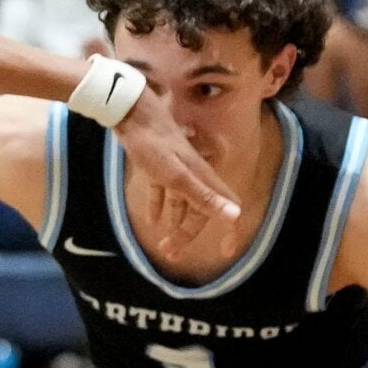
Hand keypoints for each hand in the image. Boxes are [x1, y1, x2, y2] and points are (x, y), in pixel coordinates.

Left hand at [115, 82, 241, 251]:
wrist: (132, 114)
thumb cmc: (154, 145)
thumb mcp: (177, 176)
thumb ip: (204, 196)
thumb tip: (236, 215)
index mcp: (204, 179)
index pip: (227, 208)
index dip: (230, 230)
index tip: (225, 251)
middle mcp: (196, 175)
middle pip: (199, 211)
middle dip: (188, 234)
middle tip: (169, 253)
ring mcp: (177, 170)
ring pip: (182, 203)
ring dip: (174, 225)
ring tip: (162, 245)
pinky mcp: (159, 166)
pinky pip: (162, 192)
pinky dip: (159, 206)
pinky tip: (151, 219)